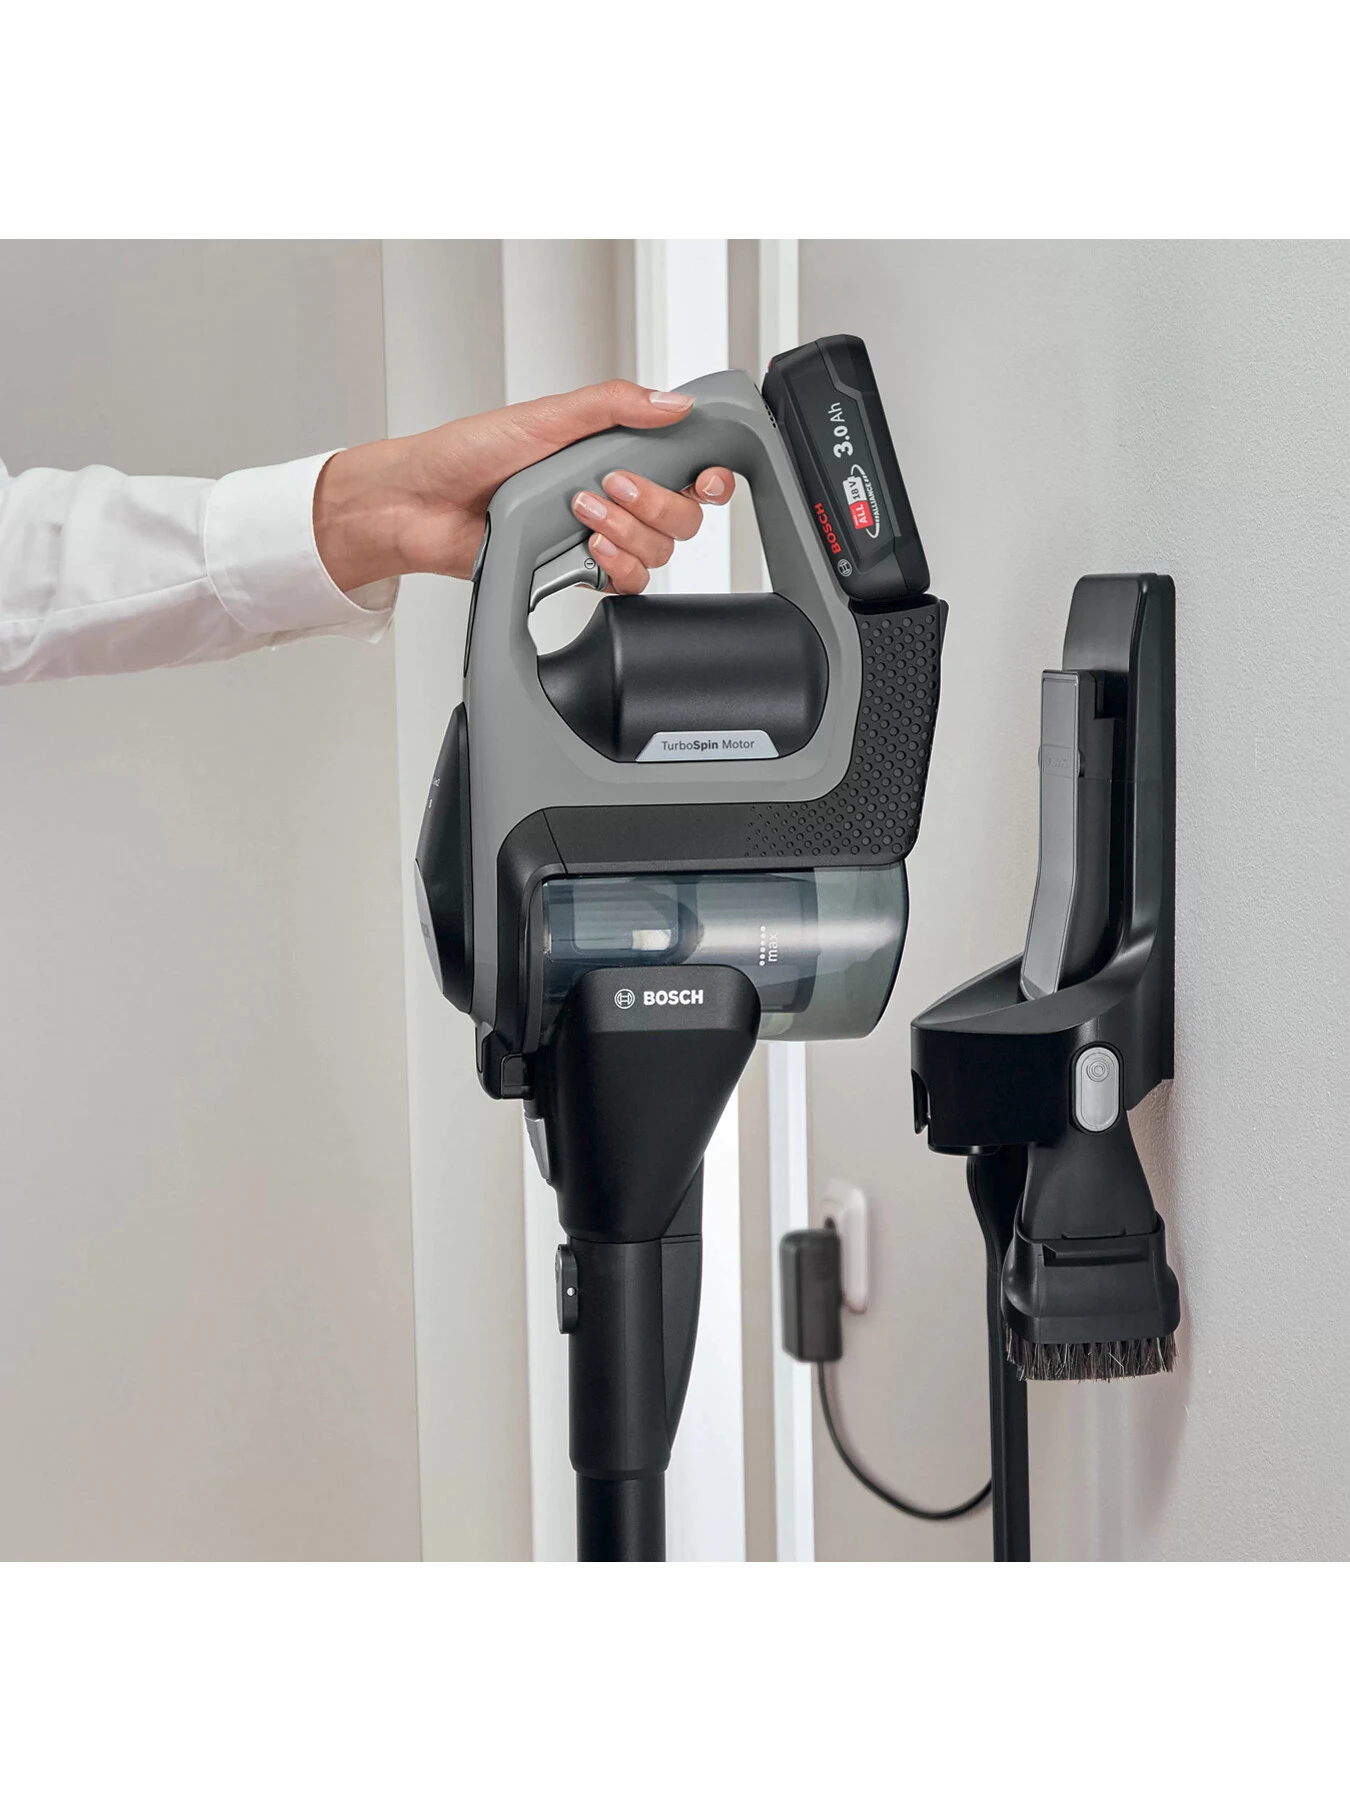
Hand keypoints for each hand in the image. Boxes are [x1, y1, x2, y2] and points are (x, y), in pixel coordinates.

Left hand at [313, 382, 733, 595]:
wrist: (420, 506)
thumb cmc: (466, 453)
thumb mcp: (545, 414)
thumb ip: (613, 405)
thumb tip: (672, 403)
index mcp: (612, 447)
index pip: (686, 463)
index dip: (709, 473)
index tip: (705, 475)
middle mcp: (614, 492)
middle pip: (683, 514)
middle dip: (656, 503)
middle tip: (611, 486)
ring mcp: (599, 533)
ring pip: (660, 550)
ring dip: (628, 533)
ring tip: (580, 513)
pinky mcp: (579, 571)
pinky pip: (629, 583)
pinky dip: (618, 569)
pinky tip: (589, 551)